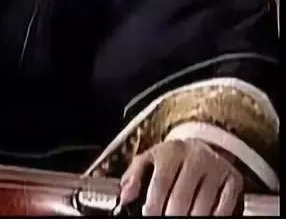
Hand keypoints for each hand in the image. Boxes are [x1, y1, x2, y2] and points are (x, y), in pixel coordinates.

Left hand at [121, 138, 243, 215]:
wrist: (203, 147)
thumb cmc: (172, 159)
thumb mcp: (149, 159)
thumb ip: (134, 176)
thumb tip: (125, 197)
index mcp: (172, 151)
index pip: (161, 182)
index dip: (154, 203)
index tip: (150, 215)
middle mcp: (196, 157)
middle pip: (182, 196)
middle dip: (171, 214)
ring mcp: (217, 169)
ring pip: (203, 205)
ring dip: (191, 218)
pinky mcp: (234, 180)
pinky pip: (224, 207)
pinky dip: (213, 217)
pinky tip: (201, 218)